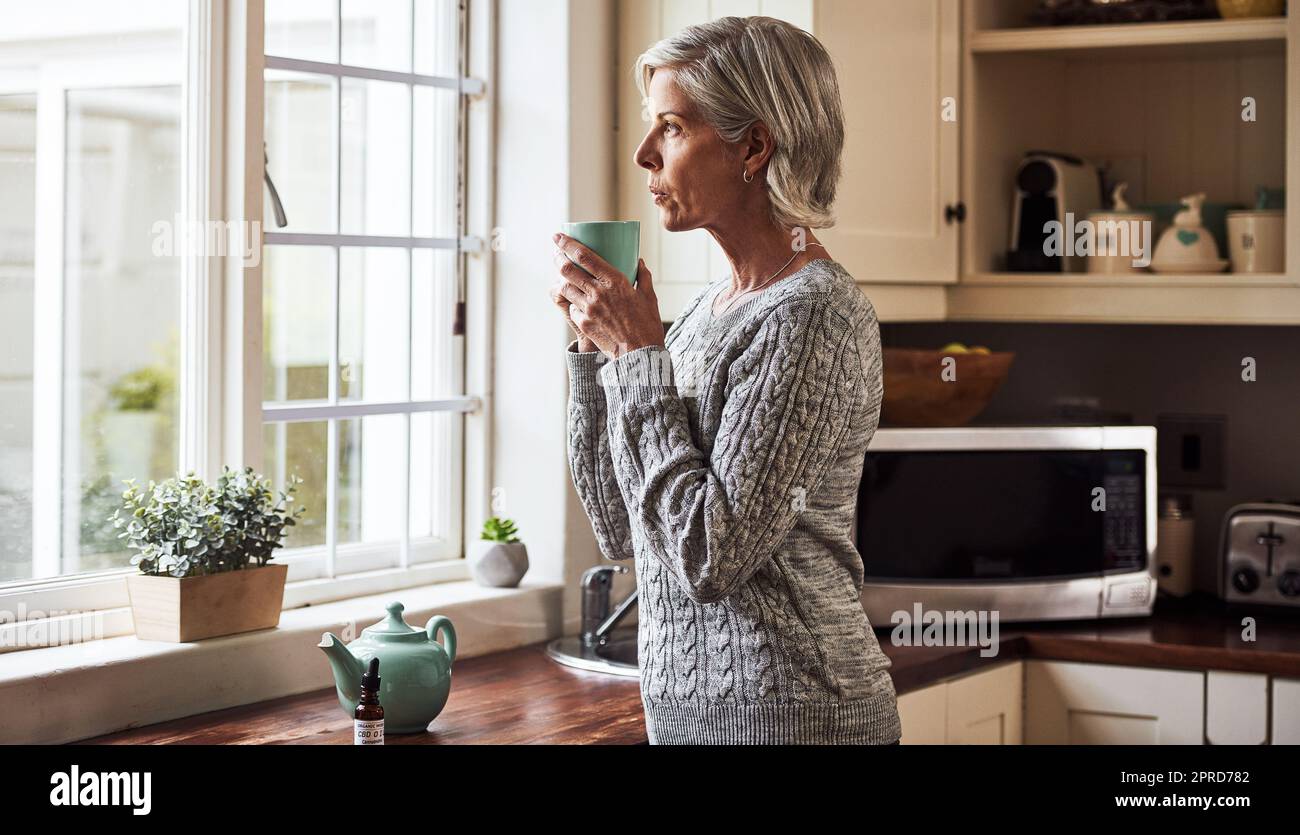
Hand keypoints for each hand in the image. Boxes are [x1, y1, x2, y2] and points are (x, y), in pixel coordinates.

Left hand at [549, 232, 663, 359]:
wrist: (640, 354)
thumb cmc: (647, 325)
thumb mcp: (649, 296)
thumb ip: (643, 276)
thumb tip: (639, 262)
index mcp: (615, 281)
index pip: (584, 256)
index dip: (567, 244)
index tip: (558, 236)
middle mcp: (598, 293)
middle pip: (567, 269)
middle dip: (558, 258)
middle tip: (556, 252)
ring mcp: (589, 309)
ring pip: (565, 288)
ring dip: (561, 279)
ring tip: (562, 274)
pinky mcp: (584, 324)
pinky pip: (572, 308)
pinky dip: (572, 302)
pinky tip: (575, 300)